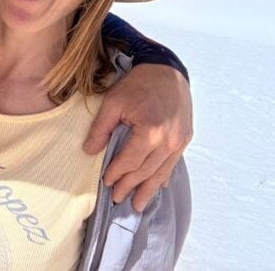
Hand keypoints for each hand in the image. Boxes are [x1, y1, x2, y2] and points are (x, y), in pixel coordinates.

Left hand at [83, 63, 192, 211]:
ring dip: (148, 189)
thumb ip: (101, 128)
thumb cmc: (139, 84)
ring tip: (137, 204)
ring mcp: (179, 141)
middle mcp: (168, 141)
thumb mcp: (113, 101)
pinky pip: (173, 163)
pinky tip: (157, 186)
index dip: (117, 173)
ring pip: (161, 172)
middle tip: (118, 198)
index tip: (106, 181)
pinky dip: (163, 176)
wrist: (166, 69)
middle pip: (146, 171)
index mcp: (150, 132)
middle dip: (130, 186)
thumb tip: (89, 151)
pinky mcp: (185, 138)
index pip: (129, 161)